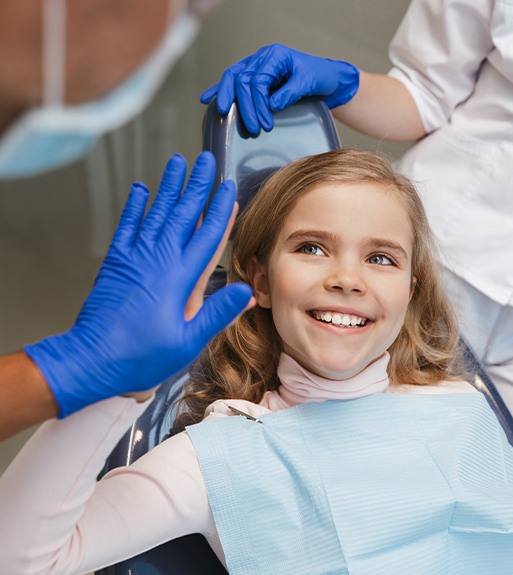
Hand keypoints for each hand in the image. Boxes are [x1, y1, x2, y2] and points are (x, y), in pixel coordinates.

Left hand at [24, 152, 252, 416]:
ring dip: (169, 187)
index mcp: (180, 278)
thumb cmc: (140, 355)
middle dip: (197, 185)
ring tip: (177, 163)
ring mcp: (135, 257)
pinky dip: (134, 206)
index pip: (207, 235)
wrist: (91, 359)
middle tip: (205, 161)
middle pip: (183, 214)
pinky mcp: (116, 262)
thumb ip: (217, 314)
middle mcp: (158, 260)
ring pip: (156, 213)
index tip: (229, 189)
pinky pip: (127, 226)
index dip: (221, 209)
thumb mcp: (188, 342)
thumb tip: (245, 293)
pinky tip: (140, 190)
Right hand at [201, 43, 358, 134]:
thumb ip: (290, 92)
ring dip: (228, 99)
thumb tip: (271, 105)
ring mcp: (256, 66)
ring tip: (223, 115)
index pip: (257, 80)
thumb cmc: (320, 77)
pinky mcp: (254, 77)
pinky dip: (221, 90)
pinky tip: (207, 99)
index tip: (265, 124)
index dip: (258, 104)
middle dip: (244, 106)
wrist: (327, 78)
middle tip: (252, 128)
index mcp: (274, 56)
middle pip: (242, 80)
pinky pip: (234, 82)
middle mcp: (262, 58)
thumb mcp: (308, 82)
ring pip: (234, 79)